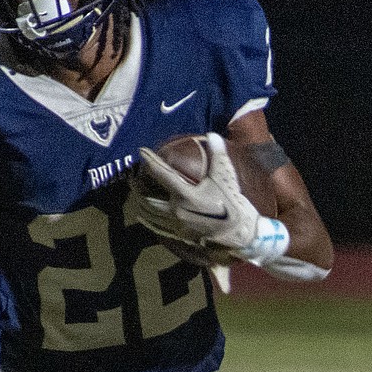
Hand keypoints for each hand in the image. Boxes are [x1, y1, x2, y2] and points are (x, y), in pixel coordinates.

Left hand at [134, 132, 260, 256]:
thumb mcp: (226, 177)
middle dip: (138, 186)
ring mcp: (176, 225)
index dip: (150, 161)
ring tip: (137, 195)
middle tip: (132, 177)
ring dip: (141, 203)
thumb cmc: (232, 204)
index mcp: (186, 195)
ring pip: (150, 214)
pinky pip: (157, 227)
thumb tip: (211, 135)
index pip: (162, 174)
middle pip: (148, 197)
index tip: (141, 151)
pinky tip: (145, 215)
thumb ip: (218, 155)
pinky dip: (148, 219)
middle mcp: (176, 211)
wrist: (239, 233)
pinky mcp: (179, 236)